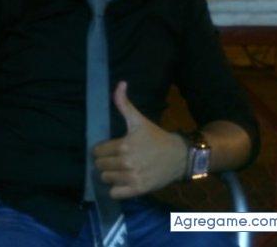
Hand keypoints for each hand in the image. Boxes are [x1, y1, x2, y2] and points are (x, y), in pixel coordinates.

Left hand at [93, 81, 186, 199]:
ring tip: (119, 168)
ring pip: (106, 179)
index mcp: (123, 145)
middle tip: (114, 158)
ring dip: (110, 174)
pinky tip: (123, 180)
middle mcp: (126, 163)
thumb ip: (124, 103)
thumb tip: (121, 83)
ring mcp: (132, 177)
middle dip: (105, 161)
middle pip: (100, 166)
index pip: (97, 151)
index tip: (110, 148)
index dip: (101, 149)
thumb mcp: (138, 119)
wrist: (179, 156)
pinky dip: (117, 189)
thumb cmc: (156, 137)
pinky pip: (116, 193)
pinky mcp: (138, 190)